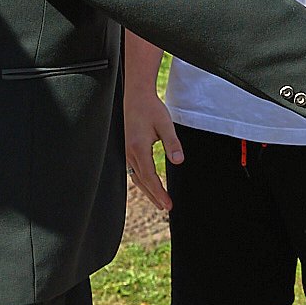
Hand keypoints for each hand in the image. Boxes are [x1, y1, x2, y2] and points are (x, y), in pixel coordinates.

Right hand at [123, 83, 183, 213]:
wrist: (136, 96)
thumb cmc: (151, 109)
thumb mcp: (166, 124)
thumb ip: (172, 144)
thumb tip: (179, 162)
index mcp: (138, 148)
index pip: (150, 177)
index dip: (159, 193)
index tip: (168, 204)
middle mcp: (129, 152)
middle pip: (142, 181)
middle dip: (154, 196)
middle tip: (165, 208)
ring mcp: (126, 151)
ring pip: (136, 177)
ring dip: (147, 190)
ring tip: (158, 201)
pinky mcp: (127, 148)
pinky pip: (133, 170)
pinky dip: (141, 180)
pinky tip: (147, 184)